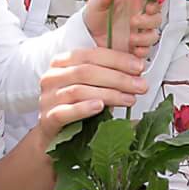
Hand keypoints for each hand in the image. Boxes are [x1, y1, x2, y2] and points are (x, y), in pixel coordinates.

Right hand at [28, 47, 150, 151]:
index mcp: (63, 63)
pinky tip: (100, 107)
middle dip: (118, 78)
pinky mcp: (47, 118)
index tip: (138, 67)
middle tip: (140, 85)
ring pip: (80, 90)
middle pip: (87, 71)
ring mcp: (48, 97)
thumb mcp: (92, 87)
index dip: (117, 59)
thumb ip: (108, 77)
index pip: (91, 54)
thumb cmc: (75, 107)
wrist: (54, 135)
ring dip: (109, 94)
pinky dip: (84, 108)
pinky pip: (66, 111)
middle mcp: (53, 77)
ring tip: (130, 99)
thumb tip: (136, 73)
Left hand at [82, 0, 163, 60]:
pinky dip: (142, 50)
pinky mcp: (137, 47)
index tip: (149, 7)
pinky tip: (134, 49)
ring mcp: (139, 34)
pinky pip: (147, 50)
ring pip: (153, 35)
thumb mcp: (95, 5)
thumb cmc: (94, 17)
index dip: (155, 3)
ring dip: (144, 37)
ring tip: (130, 38)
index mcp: (134, 3)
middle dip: (149, 21)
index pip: (153, 1)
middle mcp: (140, 18)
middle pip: (157, 18)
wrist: (89, 36)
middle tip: (133, 21)